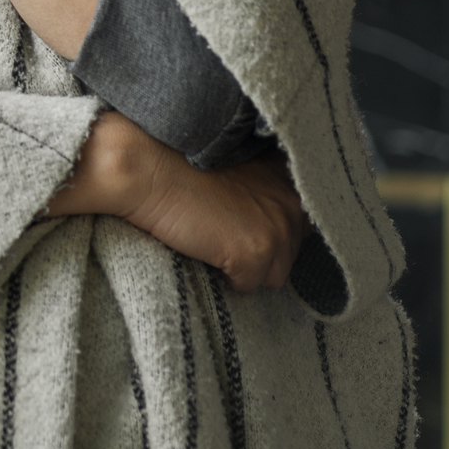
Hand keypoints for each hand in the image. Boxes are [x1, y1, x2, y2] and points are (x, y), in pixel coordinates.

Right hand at [49, 112, 309, 291]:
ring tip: (213, 243)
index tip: (244, 226)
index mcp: (287, 179)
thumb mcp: (234, 166)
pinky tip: (205, 250)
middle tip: (222, 233)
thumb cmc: (179, 163)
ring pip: (273, 275)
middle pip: (289, 253)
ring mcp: (277, 230)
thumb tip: (262, 219)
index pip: (298, 223)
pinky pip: (247, 285)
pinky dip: (227, 277)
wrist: (149, 169)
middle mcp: (291, 204)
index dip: (268, 229)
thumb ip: (260, 188)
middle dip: (259, 250)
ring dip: (246, 268)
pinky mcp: (255, 253)